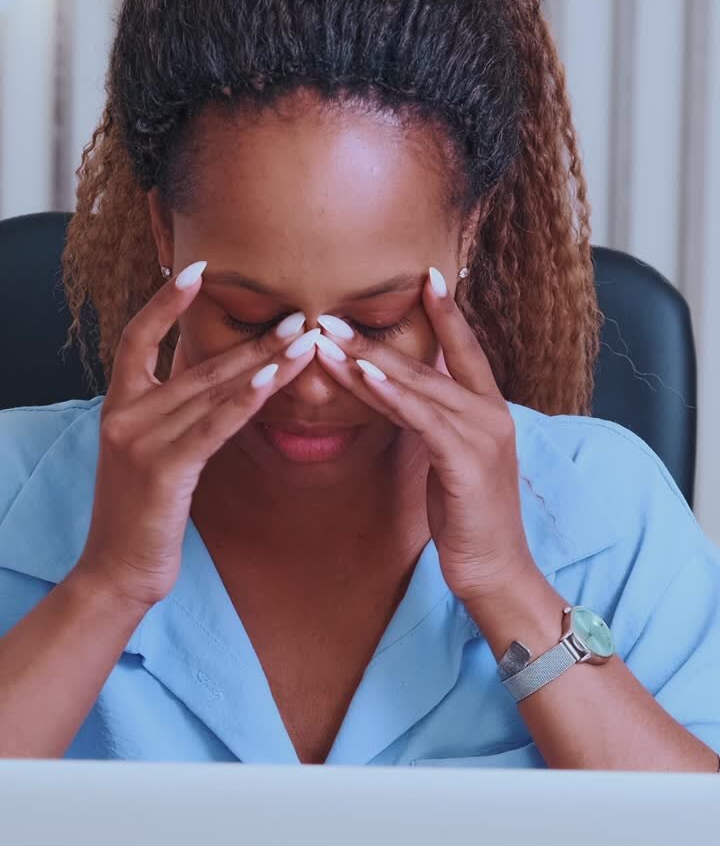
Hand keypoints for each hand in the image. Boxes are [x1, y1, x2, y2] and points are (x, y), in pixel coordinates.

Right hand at [74, 263, 316, 609]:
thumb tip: (220, 386)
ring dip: (264, 363)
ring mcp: (140, 440)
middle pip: (196, 363)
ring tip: (305, 340)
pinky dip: (246, 401)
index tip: (199, 270)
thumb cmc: (143, 514)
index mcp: (118, 405)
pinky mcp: (164, 470)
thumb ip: (175, 417)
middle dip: (252, 338)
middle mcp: (124, 414)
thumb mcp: (152, 455)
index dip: (166, 302)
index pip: (137, 337)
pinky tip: (273, 381)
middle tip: (296, 312)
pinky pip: (213, 427)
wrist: (117, 570)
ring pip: (212, 390)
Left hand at [315, 267, 538, 603]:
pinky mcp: (465, 461)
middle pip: (426, 363)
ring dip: (368, 359)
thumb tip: (400, 396)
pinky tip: (361, 376)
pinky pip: (420, 418)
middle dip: (375, 337)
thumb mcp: (449, 461)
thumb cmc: (468, 519)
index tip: (424, 275)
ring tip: (329, 335)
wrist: (494, 570)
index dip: (446, 312)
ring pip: (417, 385)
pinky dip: (389, 394)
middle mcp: (490, 413)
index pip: (465, 350)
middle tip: (333, 311)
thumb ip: (432, 423)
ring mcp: (481, 435)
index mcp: (489, 410)